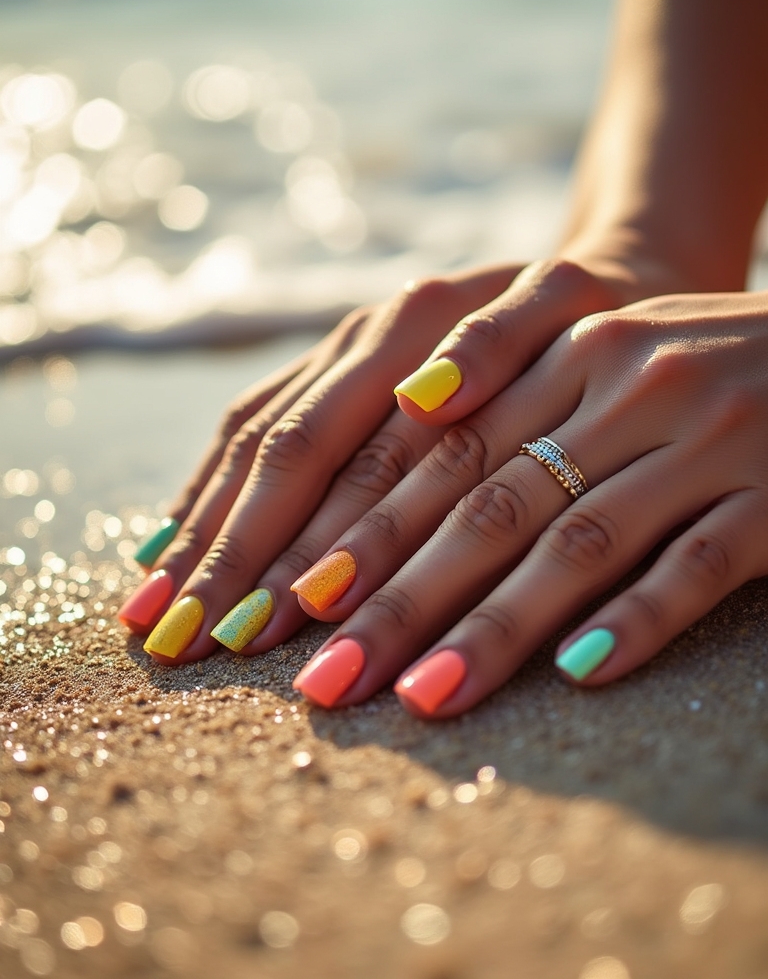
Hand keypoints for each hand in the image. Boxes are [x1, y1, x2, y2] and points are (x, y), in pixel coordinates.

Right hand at [124, 261, 616, 661]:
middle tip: (174, 644)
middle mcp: (358, 340)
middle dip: (221, 558)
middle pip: (271, 458)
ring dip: (202, 534)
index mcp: (406, 330)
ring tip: (152, 614)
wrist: (595, 276)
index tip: (232, 630)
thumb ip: (494, 346)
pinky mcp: (338, 370)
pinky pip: (256, 426)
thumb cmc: (589, 314)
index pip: (316, 451)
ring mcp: (341, 353)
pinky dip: (214, 492)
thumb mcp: (564, 307)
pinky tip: (174, 542)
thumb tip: (420, 403)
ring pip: (251, 446)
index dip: (271, 544)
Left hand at [290, 287, 767, 715]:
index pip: (444, 454)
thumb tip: (404, 425)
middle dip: (397, 596)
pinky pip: (698, 564)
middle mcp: (629, 385)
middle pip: (489, 505)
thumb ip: (508, 384)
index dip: (363, 530)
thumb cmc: (698, 363)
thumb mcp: (602, 353)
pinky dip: (637, 619)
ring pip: (579, 542)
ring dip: (495, 627)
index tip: (293, 605)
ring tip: (422, 696)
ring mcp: (707, 438)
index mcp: (570, 353)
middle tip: (325, 676)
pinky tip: (580, 676)